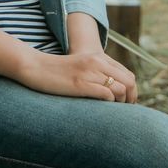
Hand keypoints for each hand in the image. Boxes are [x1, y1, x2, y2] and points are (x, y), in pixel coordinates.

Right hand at [19, 47, 137, 102]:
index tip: (126, 105)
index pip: (128, 75)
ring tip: (111, 110)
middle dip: (130, 99)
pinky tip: (100, 106)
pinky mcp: (80, 84)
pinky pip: (106, 94)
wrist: (34, 66)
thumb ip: (96, 72)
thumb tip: (113, 90)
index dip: (132, 93)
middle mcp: (96, 62)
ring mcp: (88, 72)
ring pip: (120, 88)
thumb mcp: (81, 66)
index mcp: (98, 57)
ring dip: (120, 103)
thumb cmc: (56, 71)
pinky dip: (108, 103)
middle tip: (123, 111)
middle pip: (129, 82)